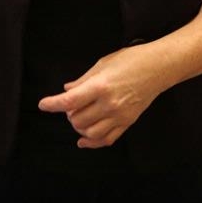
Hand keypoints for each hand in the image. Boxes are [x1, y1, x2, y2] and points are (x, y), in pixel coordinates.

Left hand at [38, 46, 162, 148]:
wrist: (158, 68)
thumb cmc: (132, 60)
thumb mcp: (104, 63)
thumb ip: (83, 79)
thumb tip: (67, 89)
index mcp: (101, 85)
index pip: (70, 100)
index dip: (53, 104)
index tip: (43, 105)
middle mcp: (109, 104)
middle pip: (77, 118)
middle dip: (68, 113)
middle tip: (70, 104)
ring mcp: (119, 115)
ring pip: (89, 132)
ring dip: (78, 127)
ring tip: (78, 116)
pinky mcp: (127, 123)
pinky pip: (106, 140)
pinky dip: (92, 142)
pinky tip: (83, 140)